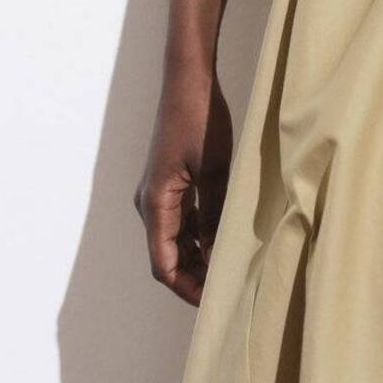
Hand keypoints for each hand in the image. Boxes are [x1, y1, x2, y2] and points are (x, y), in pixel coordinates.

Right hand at [134, 70, 232, 305]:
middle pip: (168, 255)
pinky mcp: (170, 180)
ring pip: (176, 238)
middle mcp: (150, 202)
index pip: (164, 264)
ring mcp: (159, 191)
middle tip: (229, 292)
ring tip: (231, 271)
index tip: (214, 303)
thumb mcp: (216, 169)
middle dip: (195, 276)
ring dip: (199, 256)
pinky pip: (182, 218)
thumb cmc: (200, 119)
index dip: (187, 288)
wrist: (188, 79)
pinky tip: (225, 240)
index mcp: (155, 203)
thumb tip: (223, 253)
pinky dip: (200, 234)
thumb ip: (215, 213)